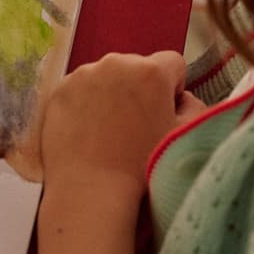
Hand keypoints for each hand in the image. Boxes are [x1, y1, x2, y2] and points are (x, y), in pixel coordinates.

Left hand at [39, 51, 206, 205]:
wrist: (90, 191)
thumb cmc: (142, 168)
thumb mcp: (183, 137)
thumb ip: (195, 108)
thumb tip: (183, 98)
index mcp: (152, 71)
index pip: (173, 63)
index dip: (173, 88)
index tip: (164, 112)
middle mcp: (116, 63)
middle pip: (137, 67)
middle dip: (139, 89)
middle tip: (135, 125)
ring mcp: (83, 74)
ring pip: (106, 76)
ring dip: (111, 94)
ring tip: (109, 131)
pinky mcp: (59, 90)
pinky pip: (80, 88)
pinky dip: (85, 103)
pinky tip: (88, 132)